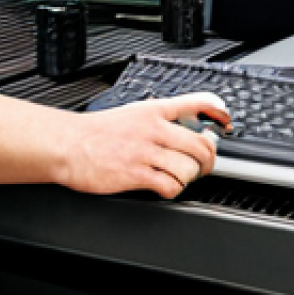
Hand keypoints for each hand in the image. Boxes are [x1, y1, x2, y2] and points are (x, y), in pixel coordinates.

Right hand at [61, 93, 230, 198]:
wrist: (67, 145)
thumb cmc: (93, 133)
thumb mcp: (127, 114)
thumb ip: (153, 120)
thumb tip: (177, 129)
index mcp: (151, 111)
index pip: (193, 103)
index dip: (216, 111)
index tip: (226, 119)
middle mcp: (153, 129)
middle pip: (200, 144)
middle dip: (208, 160)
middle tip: (203, 165)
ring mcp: (146, 152)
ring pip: (189, 168)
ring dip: (189, 177)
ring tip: (181, 178)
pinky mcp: (137, 174)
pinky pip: (171, 186)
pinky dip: (173, 190)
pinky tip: (165, 187)